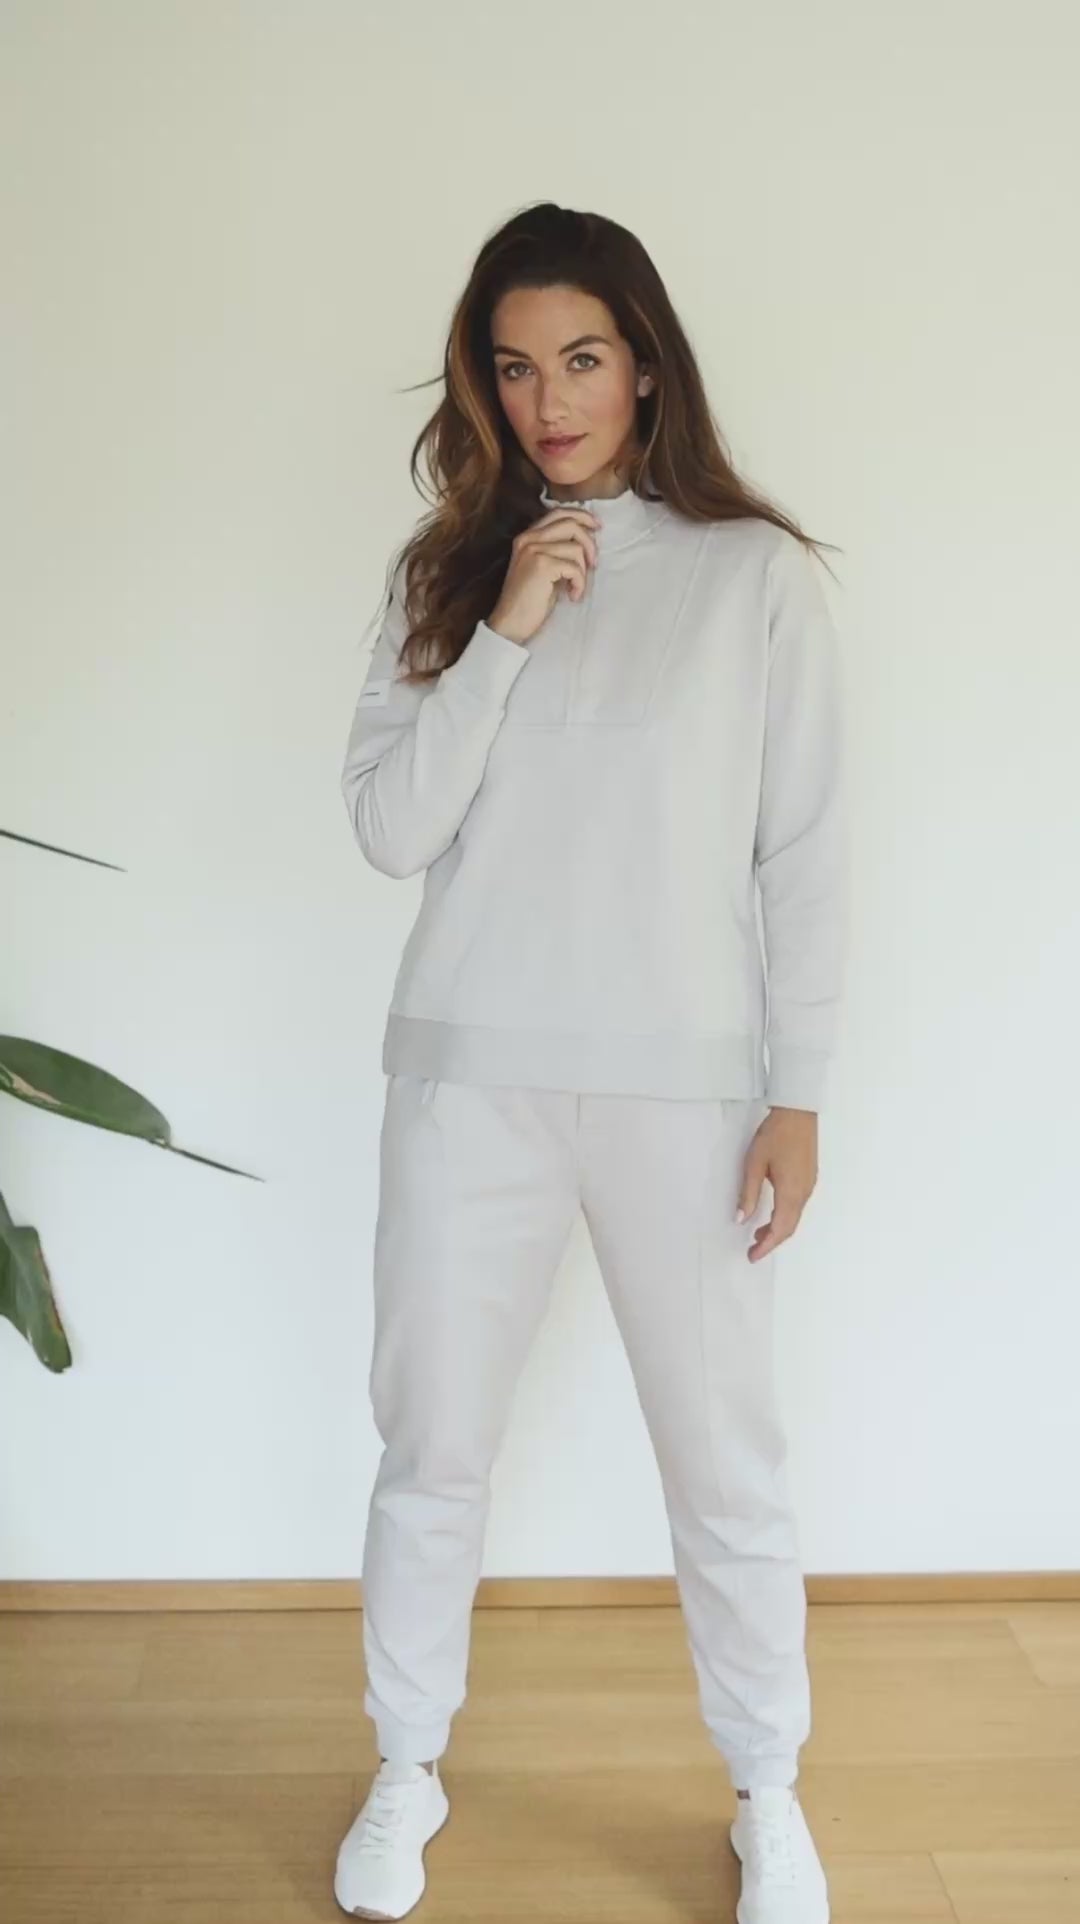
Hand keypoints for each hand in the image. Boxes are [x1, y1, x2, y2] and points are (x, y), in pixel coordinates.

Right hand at [488, 505, 600, 646]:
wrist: (510, 622)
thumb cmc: (529, 599)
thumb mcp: (542, 567)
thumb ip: (556, 549)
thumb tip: (585, 541)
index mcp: (527, 536)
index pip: (558, 513)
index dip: (582, 516)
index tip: (597, 527)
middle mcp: (528, 539)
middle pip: (570, 524)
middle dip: (589, 542)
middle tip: (593, 563)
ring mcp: (534, 551)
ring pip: (576, 548)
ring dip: (583, 571)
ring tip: (576, 587)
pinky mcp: (542, 566)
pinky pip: (574, 568)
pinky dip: (579, 584)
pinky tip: (572, 595)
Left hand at [736, 1106, 817, 1262]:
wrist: (798, 1112)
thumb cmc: (775, 1135)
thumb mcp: (754, 1164)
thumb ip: (749, 1194)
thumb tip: (741, 1219)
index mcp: (791, 1193)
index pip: (780, 1229)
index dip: (766, 1246)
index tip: (752, 1256)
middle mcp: (804, 1193)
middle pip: (789, 1227)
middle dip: (771, 1241)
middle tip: (753, 1249)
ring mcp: (809, 1185)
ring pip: (794, 1216)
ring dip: (778, 1228)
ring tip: (758, 1233)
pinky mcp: (809, 1177)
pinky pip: (798, 1205)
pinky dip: (784, 1215)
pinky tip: (772, 1212)